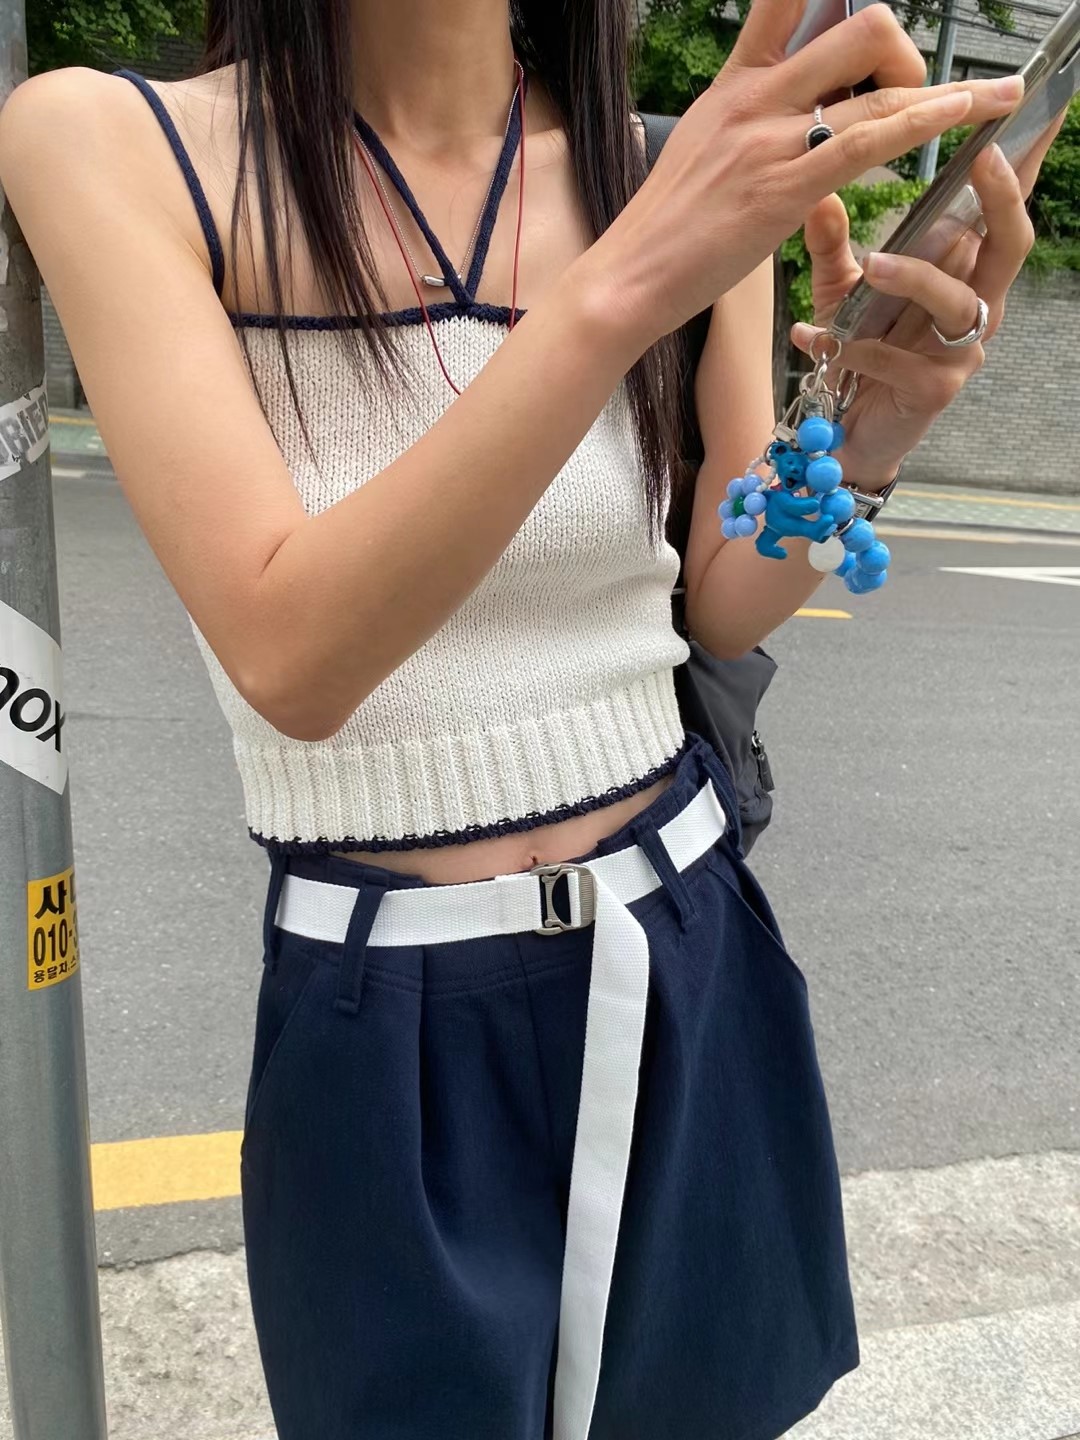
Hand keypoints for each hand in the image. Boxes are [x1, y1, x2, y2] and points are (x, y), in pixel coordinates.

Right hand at [592, 0, 1025, 346]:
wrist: (627, 278)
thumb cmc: (663, 230)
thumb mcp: (700, 150)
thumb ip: (746, 122)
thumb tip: (788, 119)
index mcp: (734, 83)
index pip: (787, 0)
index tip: (875, 27)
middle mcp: (755, 96)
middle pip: (857, 27)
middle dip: (903, 55)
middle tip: (907, 98)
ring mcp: (769, 140)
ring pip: (876, 83)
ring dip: (939, 92)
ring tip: (982, 102)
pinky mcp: (782, 189)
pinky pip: (867, 142)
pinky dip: (923, 124)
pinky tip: (959, 116)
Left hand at [790, 111, 1064, 488]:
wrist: (843, 433)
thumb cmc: (854, 352)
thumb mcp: (839, 290)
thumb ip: (834, 243)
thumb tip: (820, 191)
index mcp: (964, 272)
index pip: (999, 211)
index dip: (1021, 162)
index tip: (1028, 106)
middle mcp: (976, 306)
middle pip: (1012, 245)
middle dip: (1003, 198)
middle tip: (981, 155)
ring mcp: (961, 351)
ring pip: (959, 302)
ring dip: (917, 279)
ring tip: (872, 265)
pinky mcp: (936, 390)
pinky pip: (902, 361)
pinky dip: (856, 348)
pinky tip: (815, 338)